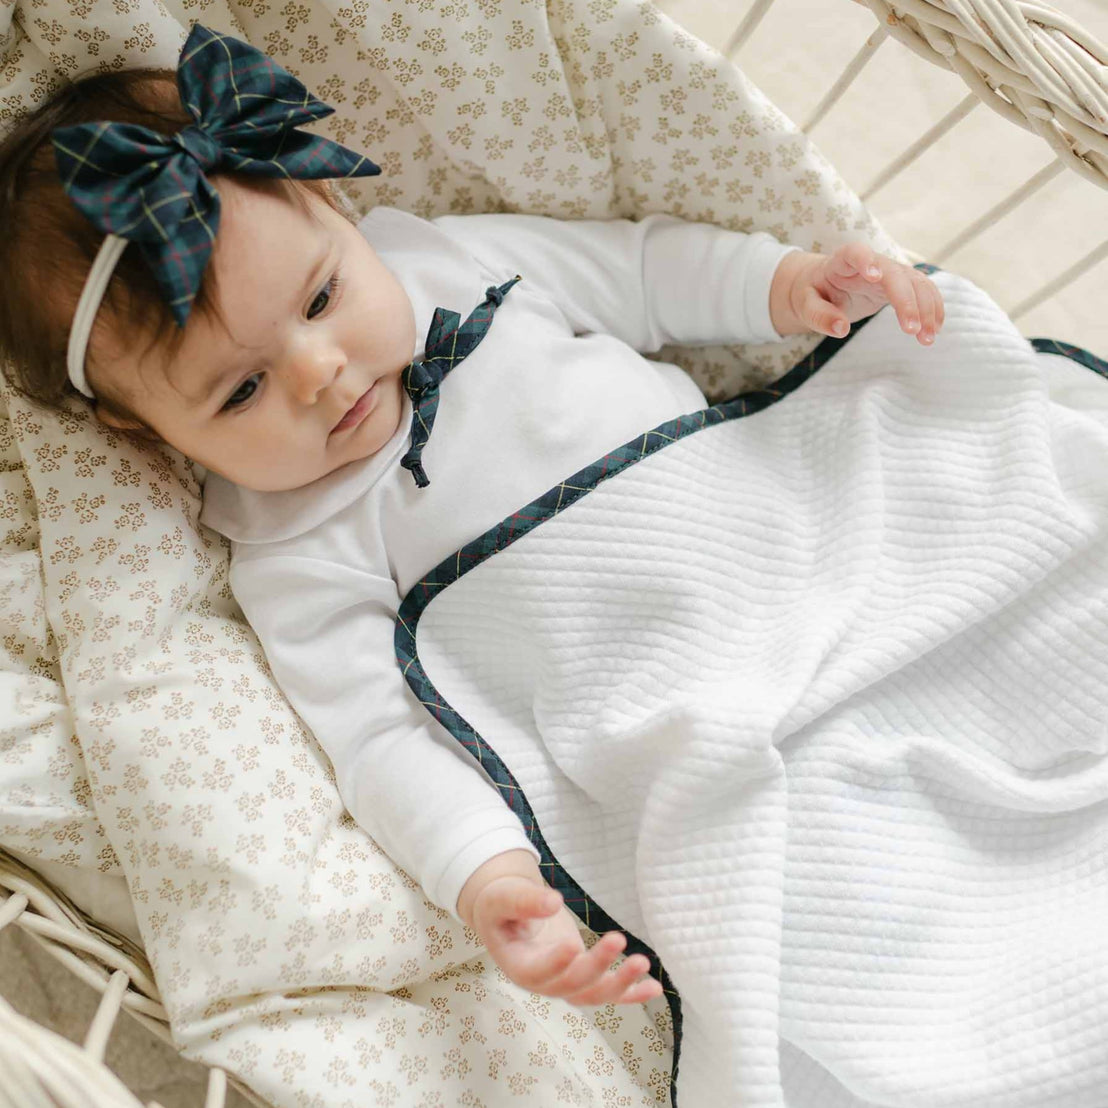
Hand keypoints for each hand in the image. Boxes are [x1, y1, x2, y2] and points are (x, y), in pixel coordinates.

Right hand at [471, 876, 662, 1005]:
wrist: (509, 911)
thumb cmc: (500, 904)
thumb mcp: (503, 898)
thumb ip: (523, 901)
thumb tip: (553, 902)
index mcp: (518, 965)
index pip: (536, 972)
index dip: (554, 964)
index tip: (571, 945)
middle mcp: (543, 981)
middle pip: (571, 985)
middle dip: (596, 966)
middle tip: (617, 938)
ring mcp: (565, 982)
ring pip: (594, 994)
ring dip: (620, 983)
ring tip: (643, 963)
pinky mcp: (584, 977)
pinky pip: (609, 992)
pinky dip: (632, 993)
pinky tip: (654, 987)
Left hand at [773, 242, 944, 344]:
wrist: (824, 284)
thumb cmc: (813, 292)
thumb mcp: (805, 305)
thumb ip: (819, 315)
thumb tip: (841, 330)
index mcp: (843, 261)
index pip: (856, 253)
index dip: (866, 261)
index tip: (875, 275)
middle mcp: (872, 262)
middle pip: (895, 274)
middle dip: (907, 300)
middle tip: (911, 330)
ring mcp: (890, 272)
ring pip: (916, 282)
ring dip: (926, 309)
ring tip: (927, 339)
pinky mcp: (901, 284)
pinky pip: (923, 291)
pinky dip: (932, 308)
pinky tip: (934, 329)